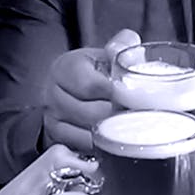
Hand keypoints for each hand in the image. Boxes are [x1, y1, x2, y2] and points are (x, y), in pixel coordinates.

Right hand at [43, 29, 140, 151]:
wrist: (80, 87)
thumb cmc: (100, 70)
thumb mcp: (110, 53)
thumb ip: (123, 47)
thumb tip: (132, 55)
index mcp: (65, 67)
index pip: (90, 85)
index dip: (117, 93)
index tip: (135, 98)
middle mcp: (52, 93)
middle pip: (91, 113)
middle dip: (119, 116)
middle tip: (142, 117)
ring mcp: (52, 118)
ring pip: (87, 134)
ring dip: (113, 134)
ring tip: (134, 128)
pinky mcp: (57, 138)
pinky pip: (82, 148)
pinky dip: (102, 147)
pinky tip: (118, 140)